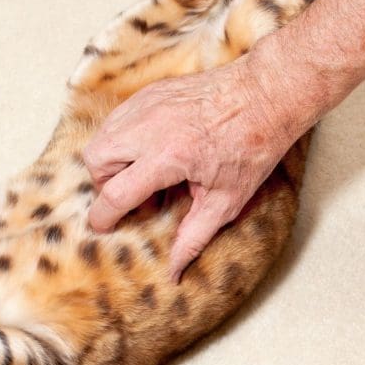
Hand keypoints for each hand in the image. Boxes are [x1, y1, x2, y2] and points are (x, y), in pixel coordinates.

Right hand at [83, 59, 294, 282]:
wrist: (268, 94)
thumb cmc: (252, 147)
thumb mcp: (227, 201)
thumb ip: (193, 238)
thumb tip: (174, 272)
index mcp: (169, 157)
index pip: (115, 193)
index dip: (103, 216)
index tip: (104, 227)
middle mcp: (150, 128)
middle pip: (96, 160)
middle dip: (103, 183)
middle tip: (131, 194)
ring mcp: (147, 105)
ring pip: (102, 136)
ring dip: (109, 160)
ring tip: (140, 171)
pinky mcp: (151, 92)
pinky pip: (117, 118)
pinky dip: (121, 138)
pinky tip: (148, 149)